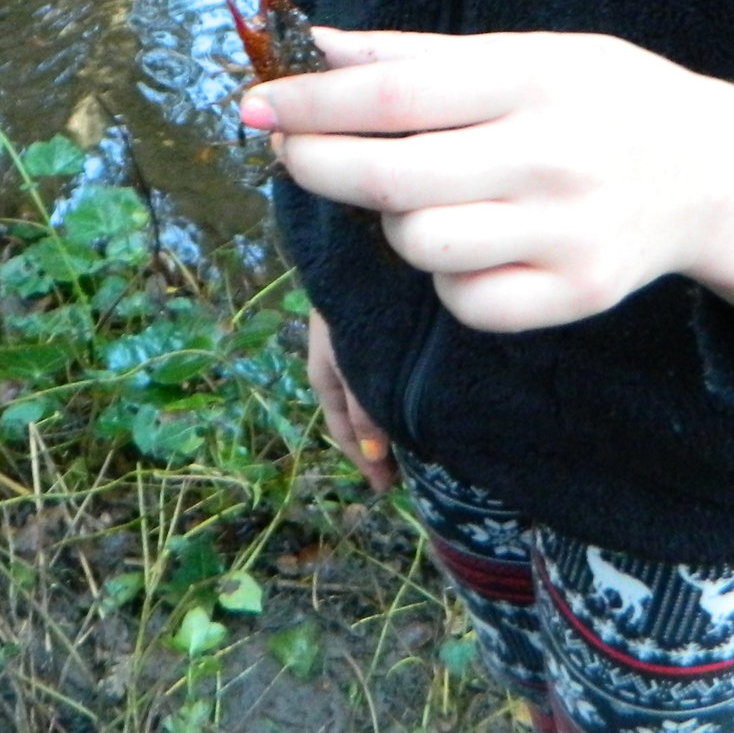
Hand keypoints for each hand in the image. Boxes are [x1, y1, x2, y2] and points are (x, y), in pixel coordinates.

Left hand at [243, 28, 733, 335]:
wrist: (713, 173)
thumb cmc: (597, 99)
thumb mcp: (524, 51)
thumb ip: (415, 53)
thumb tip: (310, 39)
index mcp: (535, 77)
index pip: (393, 97)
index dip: (311, 103)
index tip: (253, 103)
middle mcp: (551, 156)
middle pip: (391, 179)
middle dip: (315, 163)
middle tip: (289, 149)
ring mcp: (566, 233)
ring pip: (419, 245)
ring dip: (392, 222)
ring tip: (416, 195)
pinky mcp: (575, 295)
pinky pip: (464, 301)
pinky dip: (447, 277)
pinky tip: (469, 243)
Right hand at [306, 309, 396, 491]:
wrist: (356, 245)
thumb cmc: (354, 304)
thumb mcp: (354, 362)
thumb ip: (365, 409)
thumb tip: (376, 455)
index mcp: (325, 376)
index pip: (341, 431)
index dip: (363, 461)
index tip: (385, 488)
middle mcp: (334, 364)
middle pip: (351, 417)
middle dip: (373, 447)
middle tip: (400, 476)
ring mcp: (349, 346)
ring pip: (362, 398)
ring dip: (381, 423)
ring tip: (408, 446)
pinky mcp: (367, 329)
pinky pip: (371, 376)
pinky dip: (385, 396)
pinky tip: (407, 399)